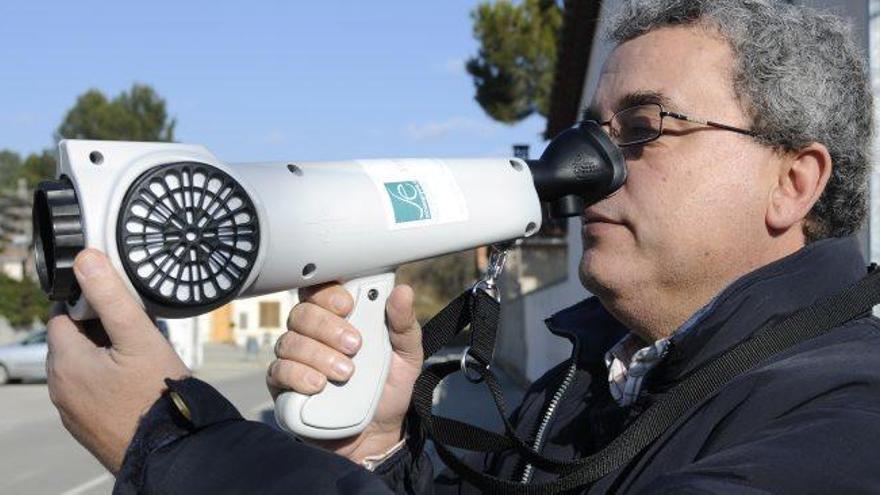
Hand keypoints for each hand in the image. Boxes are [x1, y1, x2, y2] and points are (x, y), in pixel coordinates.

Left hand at [47, 249, 189, 472]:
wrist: (171, 449)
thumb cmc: (157, 395)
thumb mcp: (139, 336)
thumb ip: (111, 296)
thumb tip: (85, 259)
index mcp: (65, 362)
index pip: (62, 315)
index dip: (89, 304)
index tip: (119, 306)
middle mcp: (60, 388)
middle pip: (71, 341)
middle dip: (98, 330)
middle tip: (136, 330)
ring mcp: (72, 411)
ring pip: (82, 366)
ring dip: (103, 355)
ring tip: (140, 357)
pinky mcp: (86, 426)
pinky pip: (90, 391)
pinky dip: (107, 380)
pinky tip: (137, 383)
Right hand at [267, 282, 422, 462]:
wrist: (378, 432)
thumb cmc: (388, 387)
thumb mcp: (407, 355)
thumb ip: (403, 324)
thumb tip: (403, 291)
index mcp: (340, 318)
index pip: (321, 290)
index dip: (328, 292)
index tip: (348, 304)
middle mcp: (313, 333)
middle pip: (302, 313)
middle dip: (328, 327)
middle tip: (354, 346)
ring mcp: (296, 359)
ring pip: (290, 341)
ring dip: (318, 354)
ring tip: (346, 373)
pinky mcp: (284, 386)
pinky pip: (279, 371)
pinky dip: (298, 375)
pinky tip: (319, 385)